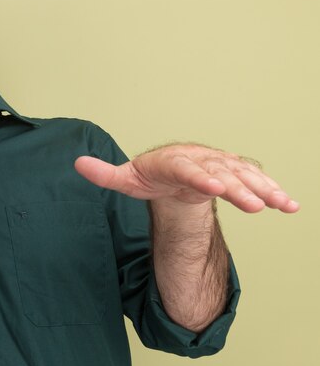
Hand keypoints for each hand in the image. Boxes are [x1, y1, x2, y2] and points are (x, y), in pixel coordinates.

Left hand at [75, 144, 298, 212]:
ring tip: (282, 205)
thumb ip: (105, 173)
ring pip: (243, 175)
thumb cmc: (148, 174)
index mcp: (172, 161)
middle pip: (219, 174)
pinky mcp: (233, 172)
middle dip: (237, 189)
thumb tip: (77, 163)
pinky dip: (271, 190)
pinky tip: (289, 205)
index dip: (198, 176)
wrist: (171, 168)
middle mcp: (199, 160)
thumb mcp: (125, 177)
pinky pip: (254, 179)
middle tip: (254, 206)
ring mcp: (218, 165)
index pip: (185, 167)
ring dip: (263, 189)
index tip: (211, 188)